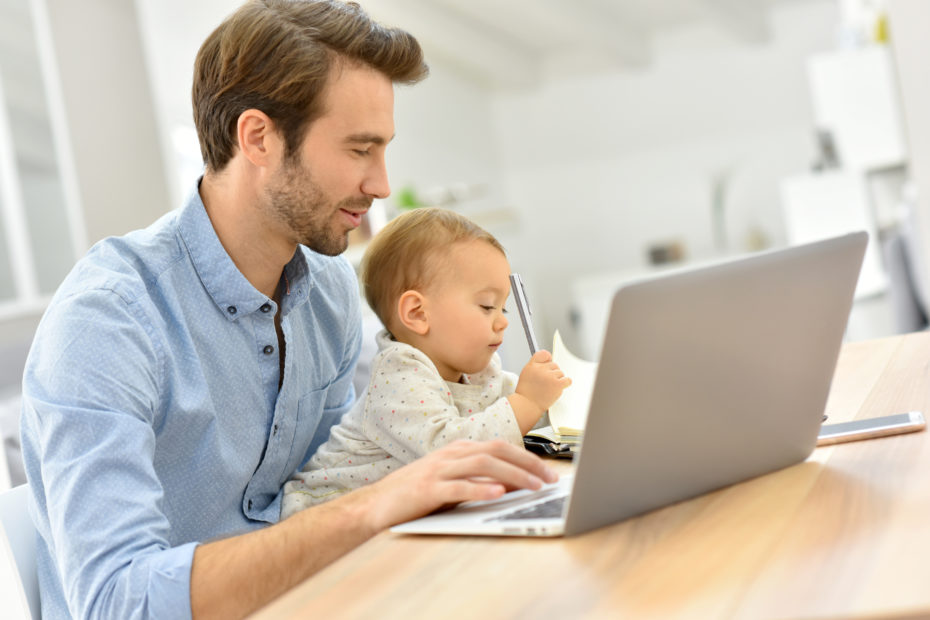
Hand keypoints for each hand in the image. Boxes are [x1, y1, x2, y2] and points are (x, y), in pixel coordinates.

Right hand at [357, 439, 558, 530]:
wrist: (376, 505)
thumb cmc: (416, 495)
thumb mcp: (453, 482)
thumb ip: (480, 479)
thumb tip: (515, 484)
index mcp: (458, 450)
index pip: (500, 447)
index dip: (527, 458)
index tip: (548, 472)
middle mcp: (451, 455)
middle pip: (496, 451)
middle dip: (528, 464)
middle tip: (550, 480)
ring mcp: (438, 470)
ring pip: (483, 465)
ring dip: (513, 475)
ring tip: (533, 486)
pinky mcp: (427, 489)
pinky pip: (458, 487)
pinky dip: (480, 489)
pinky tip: (497, 494)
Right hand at [515, 350, 571, 411]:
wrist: (527, 405)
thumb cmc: (526, 393)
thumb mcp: (526, 374)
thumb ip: (536, 365)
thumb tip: (548, 358)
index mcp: (532, 366)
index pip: (543, 354)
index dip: (547, 358)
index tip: (548, 361)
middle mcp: (541, 369)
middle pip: (554, 364)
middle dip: (552, 372)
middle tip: (546, 382)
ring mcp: (550, 376)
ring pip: (560, 373)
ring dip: (557, 380)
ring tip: (549, 388)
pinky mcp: (557, 384)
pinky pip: (567, 380)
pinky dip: (565, 384)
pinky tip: (558, 388)